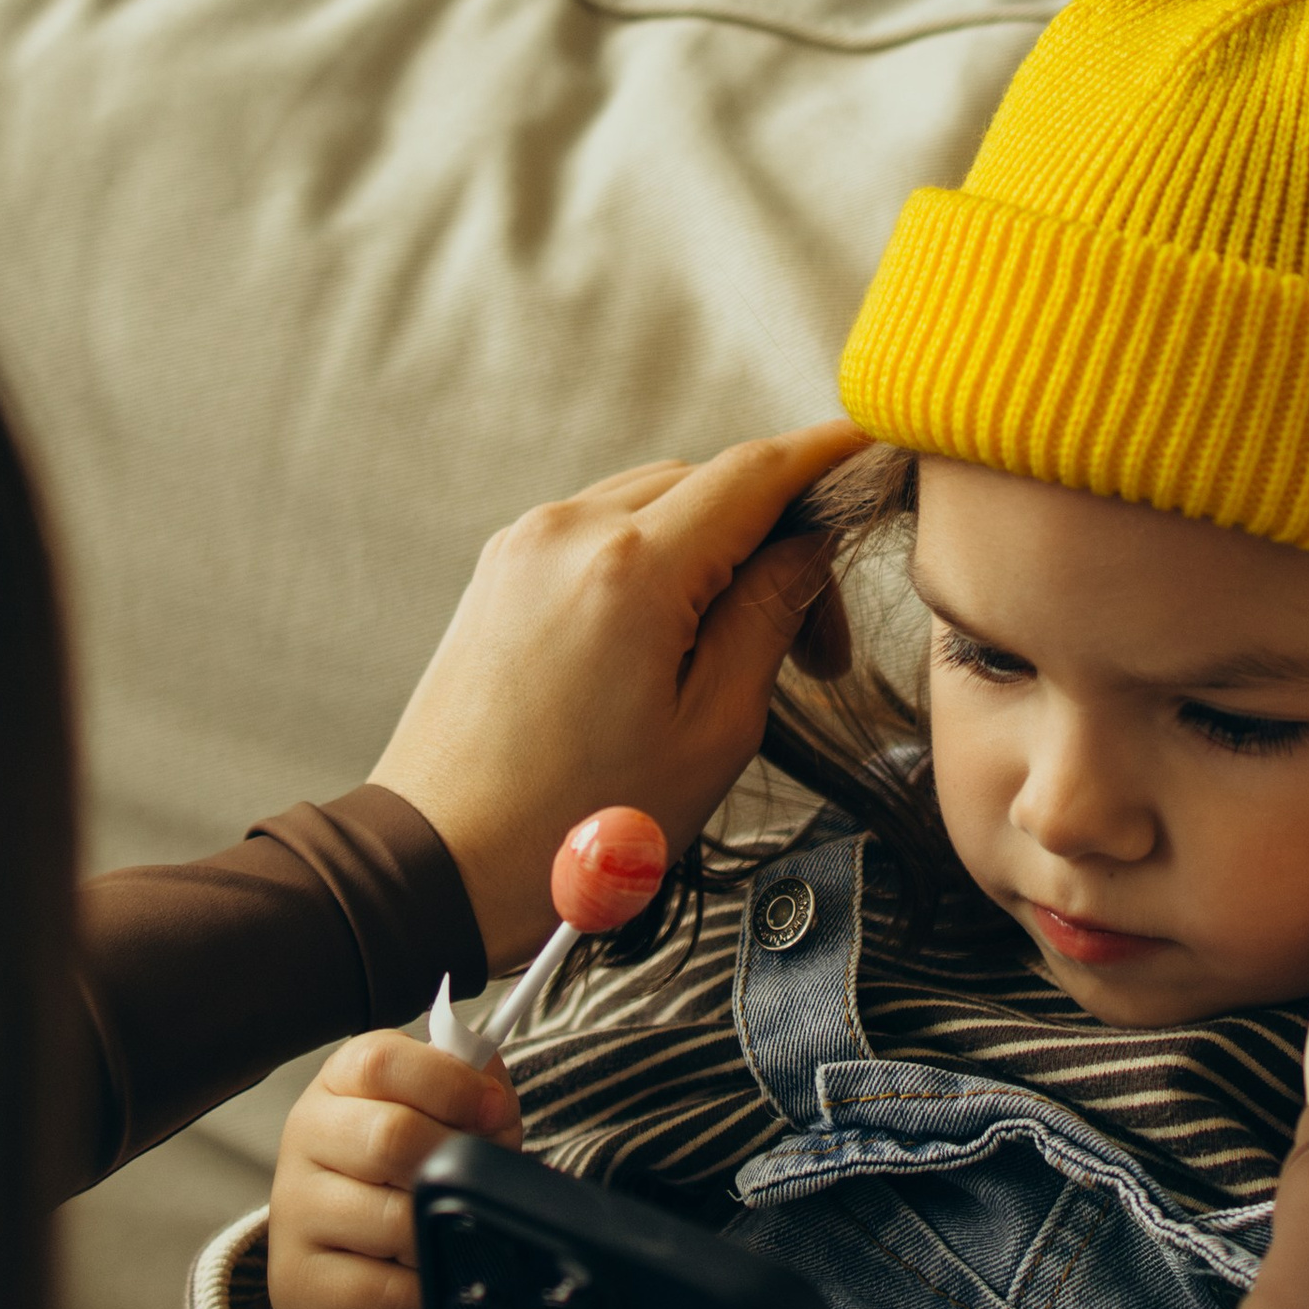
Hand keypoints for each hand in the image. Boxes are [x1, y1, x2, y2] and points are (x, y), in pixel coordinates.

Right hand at [266, 1031, 521, 1308]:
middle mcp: (306, 1137)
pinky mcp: (300, 1283)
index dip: (452, 1084)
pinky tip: (422, 1283)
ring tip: (440, 1238)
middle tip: (470, 1188)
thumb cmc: (408, 1189)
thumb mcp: (446, 1124)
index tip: (494, 1112)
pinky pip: (388, 1289)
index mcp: (339, 1084)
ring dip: (438, 1236)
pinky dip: (426, 1292)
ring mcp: (294, 1210)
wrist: (350, 1286)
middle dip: (453, 1166)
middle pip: (390, 1136)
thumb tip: (493, 1103)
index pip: (381, 1061)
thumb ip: (475, 1097)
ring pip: (394, 1219)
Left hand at [373, 422, 863, 969]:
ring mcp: (525, 544)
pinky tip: (672, 635)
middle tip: (814, 643)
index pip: (754, 473)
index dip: (824, 456)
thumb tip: (807, 546)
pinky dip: (654, 557)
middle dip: (774, 536)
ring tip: (738, 650)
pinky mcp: (499, 569)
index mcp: (633, 569)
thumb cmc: (575, 826)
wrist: (436, 862)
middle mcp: (571, 531)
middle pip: (707, 483)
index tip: (872, 446)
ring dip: (713, 547)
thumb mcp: (710, 733)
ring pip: (653, 499)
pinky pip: (601, 528)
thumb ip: (767, 619)